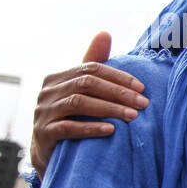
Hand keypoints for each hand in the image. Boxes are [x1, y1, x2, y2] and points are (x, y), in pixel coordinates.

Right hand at [30, 32, 148, 175]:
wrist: (50, 154)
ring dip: (109, 109)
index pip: (91, 69)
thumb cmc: (72, 118)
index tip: (142, 89)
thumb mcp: (82, 92)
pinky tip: (111, 130)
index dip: (118, 77)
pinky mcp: (43, 134)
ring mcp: (43, 112)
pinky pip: (67, 128)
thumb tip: (104, 33)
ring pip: (78, 103)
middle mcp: (47, 92)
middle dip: (118, 93)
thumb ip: (93, 65)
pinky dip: (91, 127)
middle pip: (86, 84)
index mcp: (57, 78)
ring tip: (133, 116)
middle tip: (143, 104)